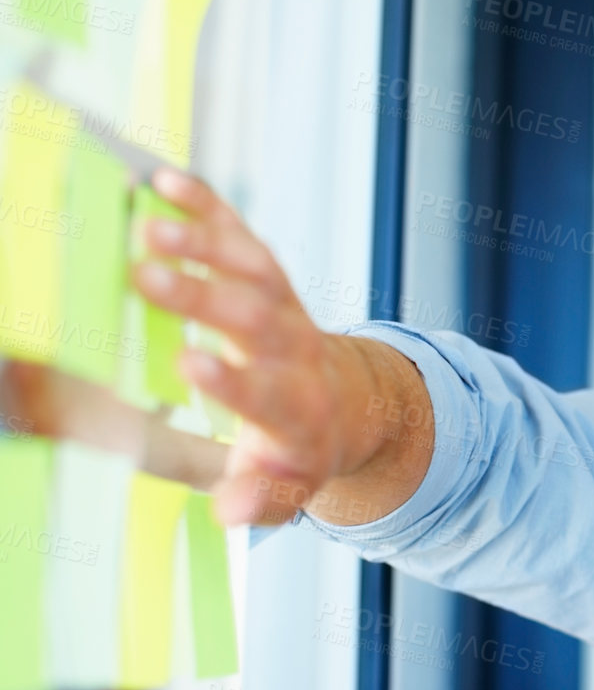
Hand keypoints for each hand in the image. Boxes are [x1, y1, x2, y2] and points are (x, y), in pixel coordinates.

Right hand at [132, 169, 363, 524]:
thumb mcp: (290, 488)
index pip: (264, 392)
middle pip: (254, 318)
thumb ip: (262, 499)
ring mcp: (283, 305)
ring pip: (251, 267)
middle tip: (146, 275)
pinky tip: (164, 180)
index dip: (229, 380)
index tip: (188, 364)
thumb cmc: (303, 449)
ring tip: (149, 221)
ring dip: (204, 241)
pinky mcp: (268, 273)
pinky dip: (207, 205)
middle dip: (202, 298)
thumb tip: (231, 509)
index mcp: (294, 408)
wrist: (350, 404)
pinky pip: (240, 233)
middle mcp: (293, 350)